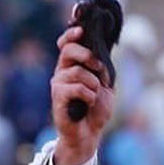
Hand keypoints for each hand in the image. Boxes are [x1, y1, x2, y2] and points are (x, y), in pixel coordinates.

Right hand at [50, 26, 114, 164]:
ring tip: (95, 95)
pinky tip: (89, 103)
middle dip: (86, 55)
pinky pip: (76, 88)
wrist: (89, 134)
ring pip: (77, 71)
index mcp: (72, 65)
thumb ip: (102, 66)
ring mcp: (58, 84)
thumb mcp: (105, 83)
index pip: (66, 43)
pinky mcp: (57, 98)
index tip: (81, 30)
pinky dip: (89, 95)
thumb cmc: (96, 109)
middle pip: (68, 50)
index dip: (71, 34)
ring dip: (93, 83)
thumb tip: (101, 50)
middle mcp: (62, 72)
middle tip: (98, 68)